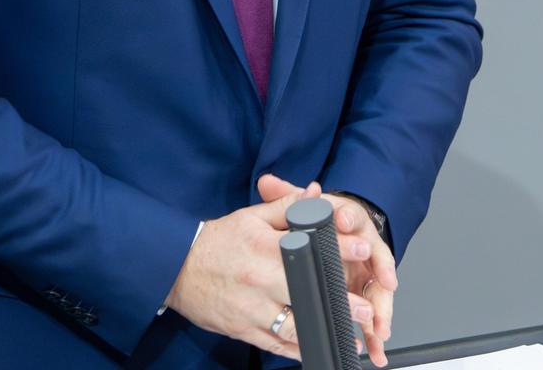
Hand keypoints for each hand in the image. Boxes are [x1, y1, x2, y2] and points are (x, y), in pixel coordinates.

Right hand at [166, 181, 379, 361]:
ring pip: (294, 326)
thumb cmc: (216, 243)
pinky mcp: (243, 329)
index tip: (364, 250)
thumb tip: (316, 193)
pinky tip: (318, 347)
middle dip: (339, 303)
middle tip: (367, 310)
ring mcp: (251, 308)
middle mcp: (258, 279)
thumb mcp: (250, 218)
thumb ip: (286, 207)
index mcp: (262, 246)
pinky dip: (298, 350)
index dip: (339, 248)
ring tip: (351, 338)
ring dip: (324, 332)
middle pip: (306, 292)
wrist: (175, 268)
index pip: (309, 247)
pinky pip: (276, 345)